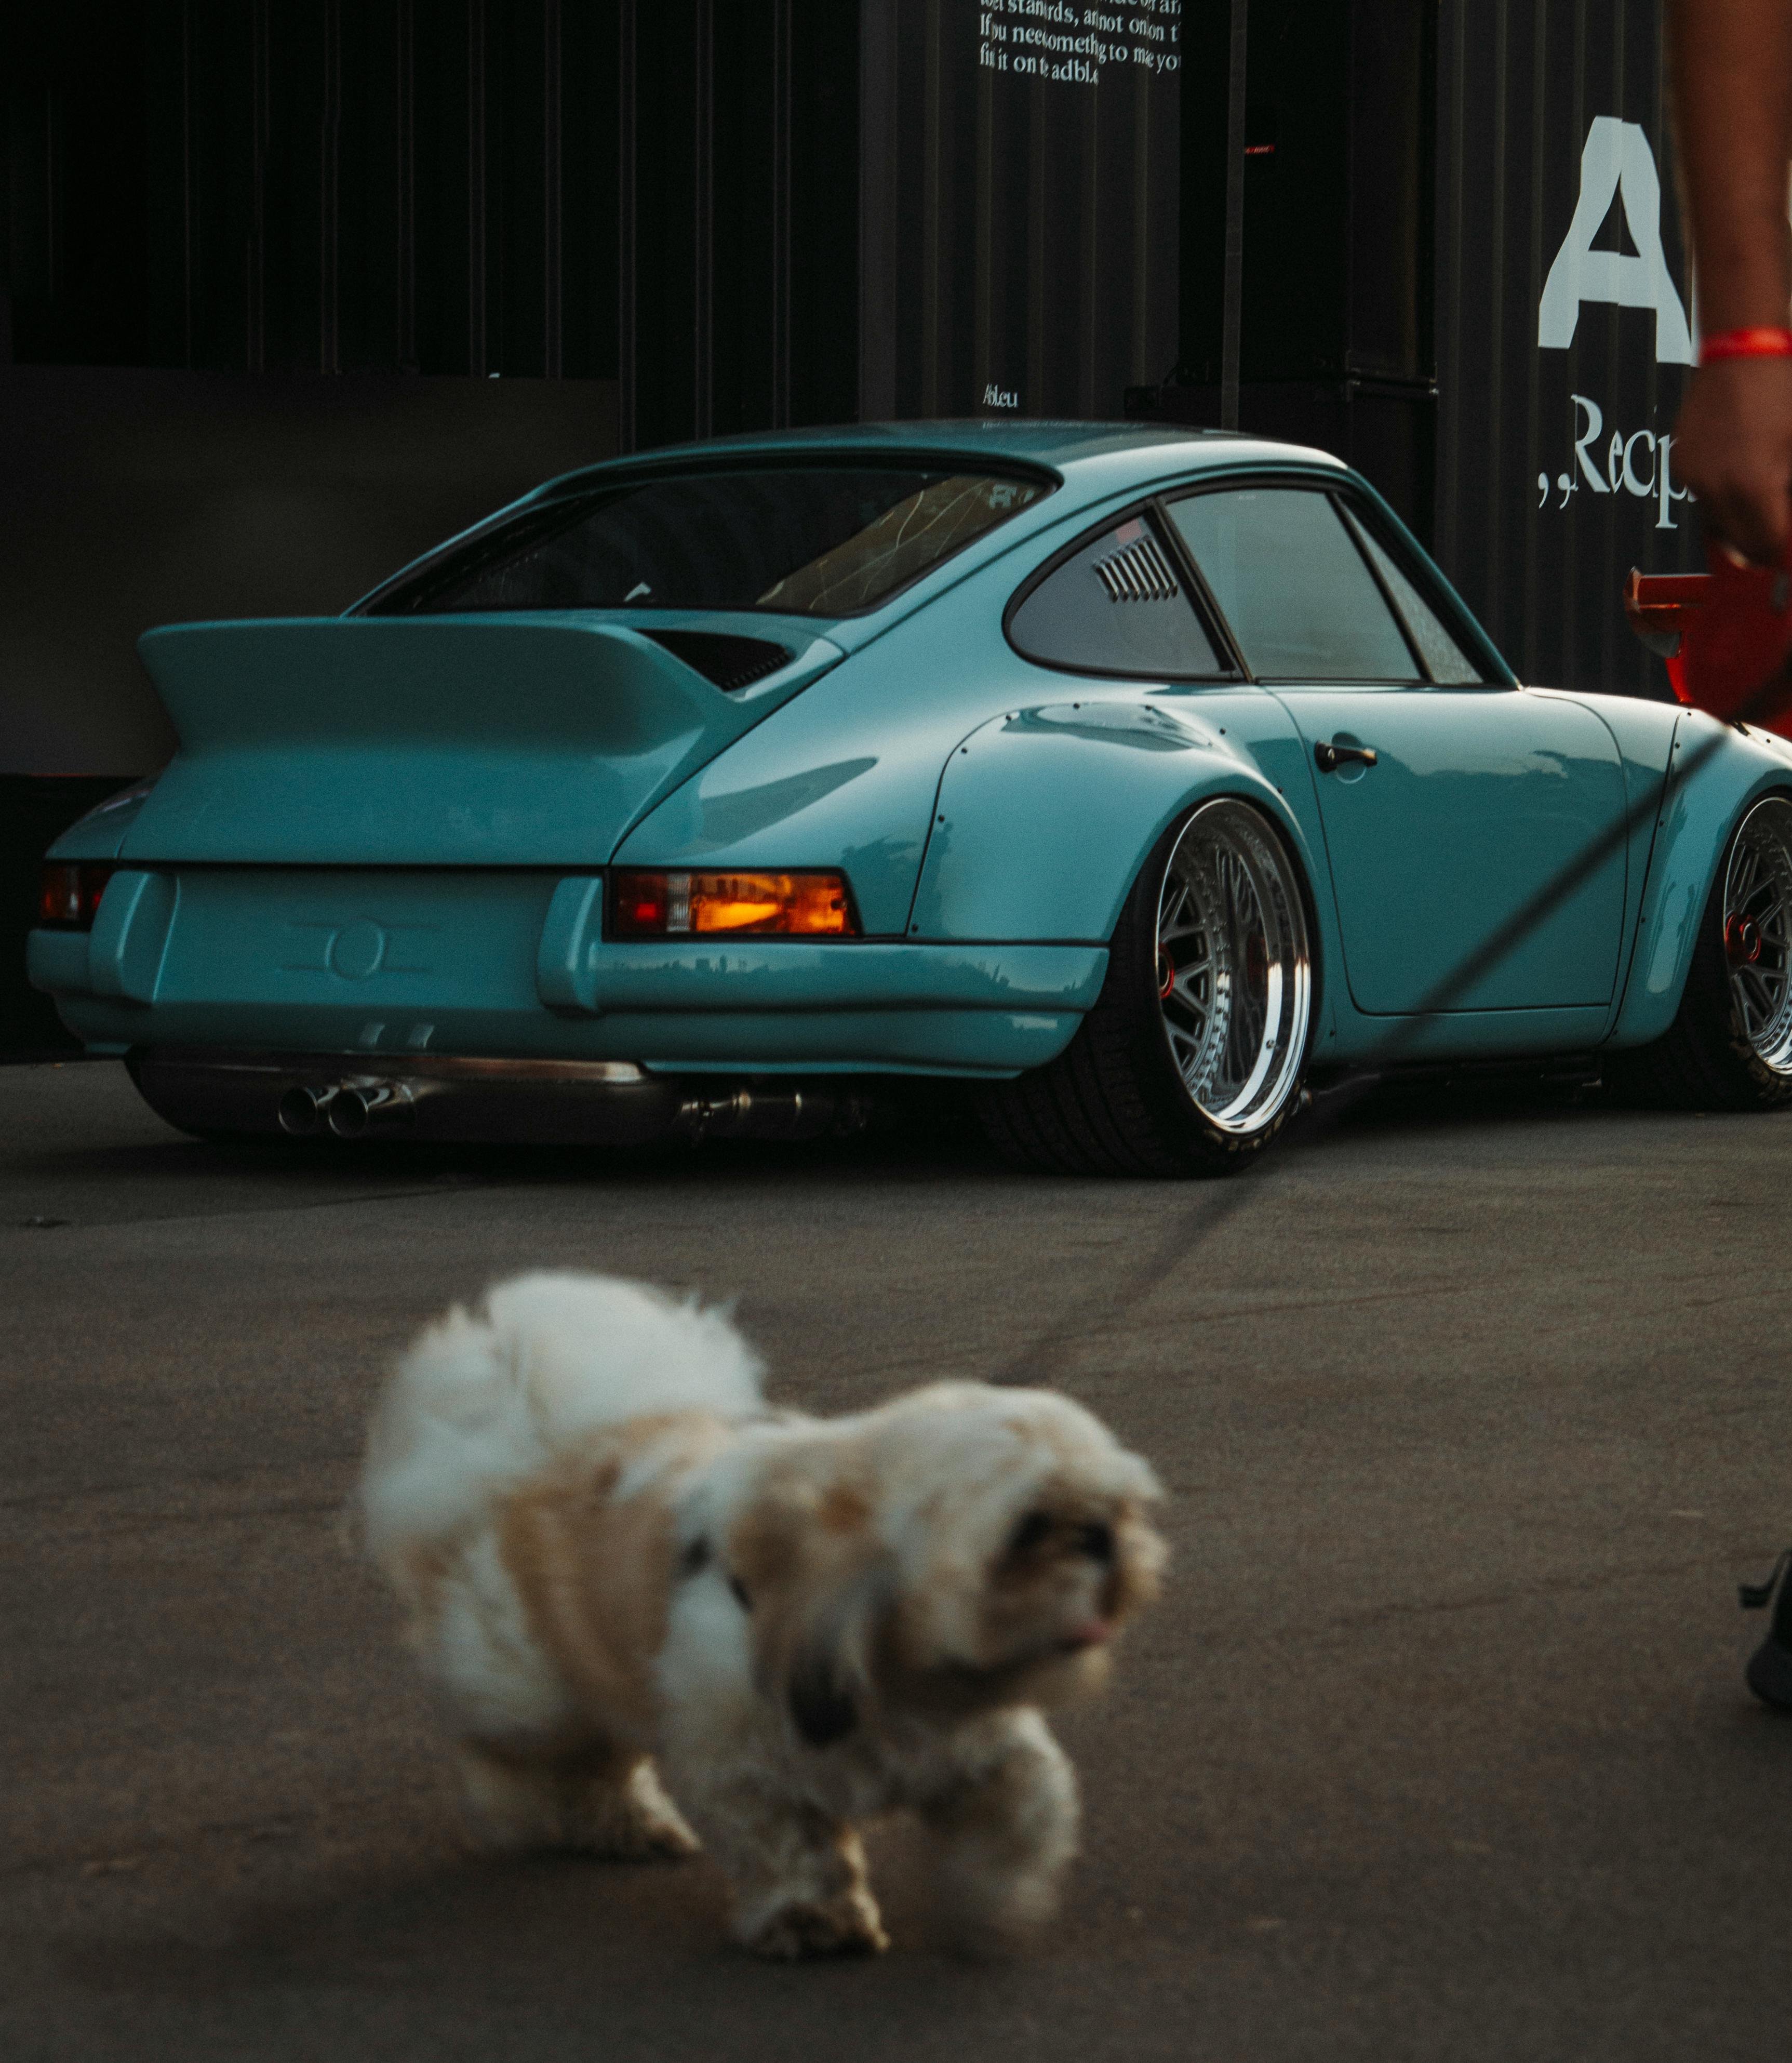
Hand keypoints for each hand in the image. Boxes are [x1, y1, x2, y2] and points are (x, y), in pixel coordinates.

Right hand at [1673, 356, 1791, 563]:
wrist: (1742, 353)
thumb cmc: (1781, 392)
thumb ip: (1787, 492)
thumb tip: (1784, 523)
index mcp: (1754, 484)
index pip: (1769, 542)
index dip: (1781, 553)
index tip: (1787, 554)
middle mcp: (1717, 487)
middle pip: (1739, 543)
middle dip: (1761, 545)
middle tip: (1778, 539)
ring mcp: (1694, 477)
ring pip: (1718, 523)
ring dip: (1741, 521)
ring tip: (1761, 499)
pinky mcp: (1681, 464)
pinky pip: (1702, 497)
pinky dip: (1722, 496)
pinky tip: (1738, 472)